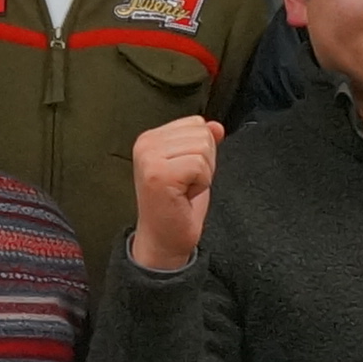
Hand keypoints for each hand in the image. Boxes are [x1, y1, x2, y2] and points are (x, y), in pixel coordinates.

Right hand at [127, 115, 221, 272]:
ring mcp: (150, 158)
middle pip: (202, 134)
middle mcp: (146, 143)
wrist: (164, 239)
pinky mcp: (159, 174)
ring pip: (203, 149)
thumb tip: (217, 126)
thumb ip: (203, 142)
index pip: (196, 123)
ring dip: (203, 174)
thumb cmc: (177, 205)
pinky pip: (200, 166)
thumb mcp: (193, 166)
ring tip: (184, 189)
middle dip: (205, 162)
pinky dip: (201, 184)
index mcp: (150, 138)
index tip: (185, 173)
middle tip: (186, 184)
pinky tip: (184, 196)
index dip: (202, 150)